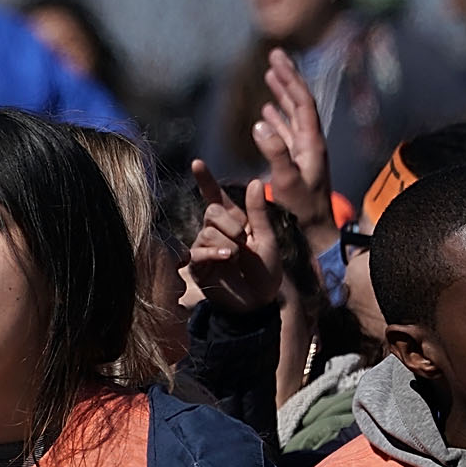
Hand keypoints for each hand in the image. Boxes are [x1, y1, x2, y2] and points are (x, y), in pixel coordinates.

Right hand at [188, 165, 282, 315]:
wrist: (260, 303)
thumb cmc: (267, 271)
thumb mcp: (267, 239)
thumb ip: (258, 212)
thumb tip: (254, 181)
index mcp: (234, 222)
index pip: (215, 196)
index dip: (205, 180)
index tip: (197, 163)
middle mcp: (216, 232)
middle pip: (211, 212)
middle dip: (229, 222)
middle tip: (243, 238)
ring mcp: (206, 249)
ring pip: (206, 231)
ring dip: (225, 241)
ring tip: (237, 256)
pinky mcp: (198, 267)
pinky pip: (198, 252)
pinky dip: (213, 252)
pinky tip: (226, 257)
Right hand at [255, 50, 337, 255]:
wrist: (316, 232)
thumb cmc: (302, 210)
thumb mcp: (287, 182)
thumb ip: (275, 152)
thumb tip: (259, 123)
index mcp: (312, 142)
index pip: (302, 102)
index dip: (290, 79)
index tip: (276, 58)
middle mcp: (310, 142)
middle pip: (300, 102)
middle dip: (287, 78)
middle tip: (275, 55)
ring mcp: (304, 152)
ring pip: (293, 115)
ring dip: (282, 94)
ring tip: (271, 76)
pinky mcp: (297, 162)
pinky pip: (287, 131)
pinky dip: (276, 117)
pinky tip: (266, 112)